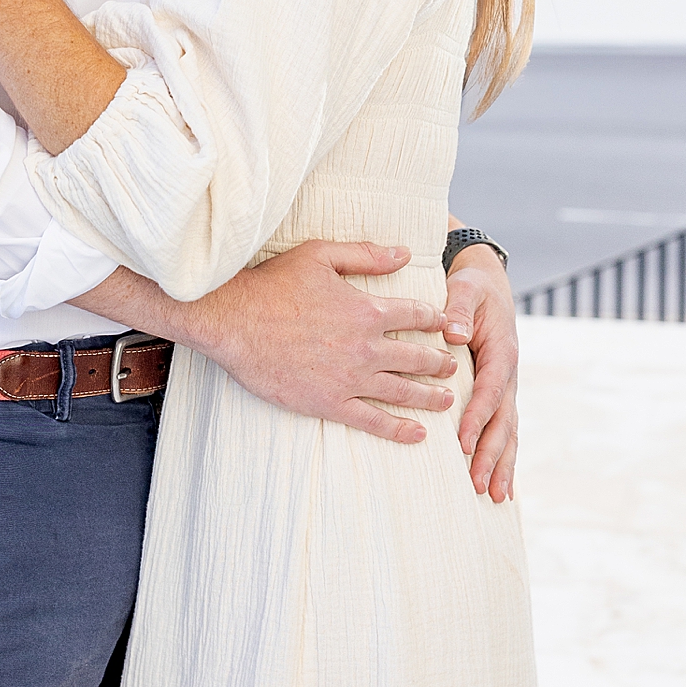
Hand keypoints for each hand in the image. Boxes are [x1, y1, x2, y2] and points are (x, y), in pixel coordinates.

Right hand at [183, 241, 457, 447]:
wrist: (233, 320)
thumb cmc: (272, 283)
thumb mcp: (320, 255)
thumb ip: (366, 255)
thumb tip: (405, 253)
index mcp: (367, 310)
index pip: (416, 315)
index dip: (434, 320)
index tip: (443, 325)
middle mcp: (366, 347)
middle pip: (417, 357)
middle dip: (439, 362)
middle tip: (452, 367)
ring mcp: (350, 378)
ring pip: (402, 391)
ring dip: (429, 396)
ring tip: (446, 399)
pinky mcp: (329, 403)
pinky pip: (373, 420)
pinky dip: (399, 429)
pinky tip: (417, 433)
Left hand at [442, 244, 517, 500]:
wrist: (489, 285)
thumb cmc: (473, 288)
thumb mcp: (466, 288)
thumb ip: (458, 308)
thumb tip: (450, 333)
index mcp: (500, 353)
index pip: (488, 392)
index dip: (477, 419)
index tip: (463, 444)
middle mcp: (507, 376)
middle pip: (503, 423)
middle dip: (492, 456)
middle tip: (479, 486)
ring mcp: (505, 389)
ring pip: (508, 433)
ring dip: (501, 465)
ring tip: (494, 497)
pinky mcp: (498, 395)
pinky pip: (503, 430)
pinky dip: (502, 458)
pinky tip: (498, 484)